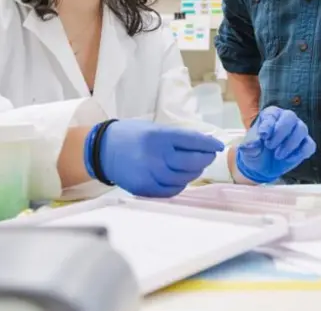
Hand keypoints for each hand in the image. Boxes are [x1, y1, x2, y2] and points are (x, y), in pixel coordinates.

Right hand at [85, 119, 224, 197]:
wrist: (102, 150)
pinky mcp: (144, 188)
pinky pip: (171, 191)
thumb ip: (177, 138)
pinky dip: (181, 185)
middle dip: (205, 159)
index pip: (192, 141)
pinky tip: (182, 178)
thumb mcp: (154, 129)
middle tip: (208, 156)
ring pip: (184, 178)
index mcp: (159, 137)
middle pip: (192, 162)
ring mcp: (150, 174)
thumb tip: (204, 144)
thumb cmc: (131, 136)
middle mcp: (155, 156)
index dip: (209, 145)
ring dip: (194, 173)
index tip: (217, 146)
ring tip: (196, 167)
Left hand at [235, 107, 315, 183]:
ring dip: (289, 144)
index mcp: (270, 115)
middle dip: (280, 132)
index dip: (268, 124)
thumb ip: (249, 146)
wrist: (261, 167)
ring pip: (301, 130)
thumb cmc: (255, 152)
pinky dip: (299, 153)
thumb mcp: (248, 150)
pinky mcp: (304, 145)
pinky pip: (309, 145)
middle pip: (290, 117)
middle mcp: (286, 120)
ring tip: (277, 155)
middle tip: (269, 146)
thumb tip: (250, 146)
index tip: (263, 136)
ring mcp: (297, 131)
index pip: (272, 113)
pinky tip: (288, 159)